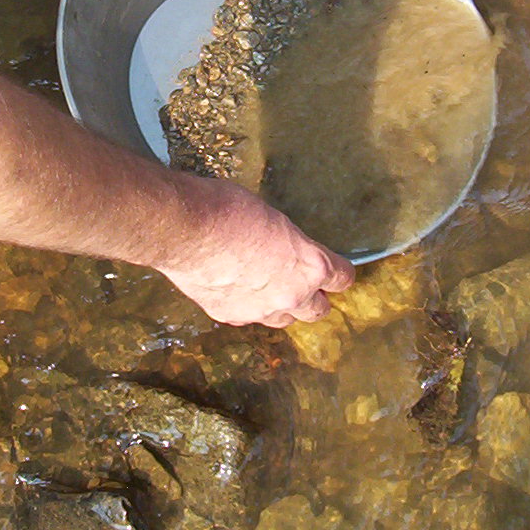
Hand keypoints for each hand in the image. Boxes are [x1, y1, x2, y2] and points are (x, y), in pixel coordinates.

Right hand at [159, 177, 355, 327]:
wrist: (187, 229)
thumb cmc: (230, 210)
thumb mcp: (274, 219)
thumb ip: (288, 244)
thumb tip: (284, 249)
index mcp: (310, 266)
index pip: (341, 279)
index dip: (339, 273)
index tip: (336, 270)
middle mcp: (292, 295)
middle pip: (318, 311)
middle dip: (315, 299)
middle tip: (306, 286)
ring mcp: (260, 310)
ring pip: (283, 319)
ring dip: (282, 307)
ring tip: (269, 289)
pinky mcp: (230, 316)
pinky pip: (248, 316)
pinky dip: (247, 306)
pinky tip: (236, 289)